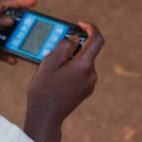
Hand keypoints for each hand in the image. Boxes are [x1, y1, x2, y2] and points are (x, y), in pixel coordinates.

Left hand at [0, 0, 35, 75]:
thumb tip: (10, 19)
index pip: (3, 6)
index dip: (18, 3)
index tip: (33, 2)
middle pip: (9, 22)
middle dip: (22, 23)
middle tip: (34, 24)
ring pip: (9, 38)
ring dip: (18, 41)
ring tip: (27, 42)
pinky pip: (5, 53)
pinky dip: (11, 56)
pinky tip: (14, 59)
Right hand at [25, 21, 102, 141]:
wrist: (45, 117)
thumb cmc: (44, 90)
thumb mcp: (49, 62)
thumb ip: (64, 46)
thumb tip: (75, 39)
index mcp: (84, 65)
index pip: (97, 39)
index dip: (90, 28)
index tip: (80, 24)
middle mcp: (91, 74)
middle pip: (87, 51)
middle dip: (73, 46)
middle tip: (55, 48)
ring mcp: (90, 84)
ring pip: (83, 62)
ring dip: (70, 58)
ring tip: (52, 66)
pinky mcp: (86, 91)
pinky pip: (81, 73)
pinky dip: (71, 68)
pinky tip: (56, 76)